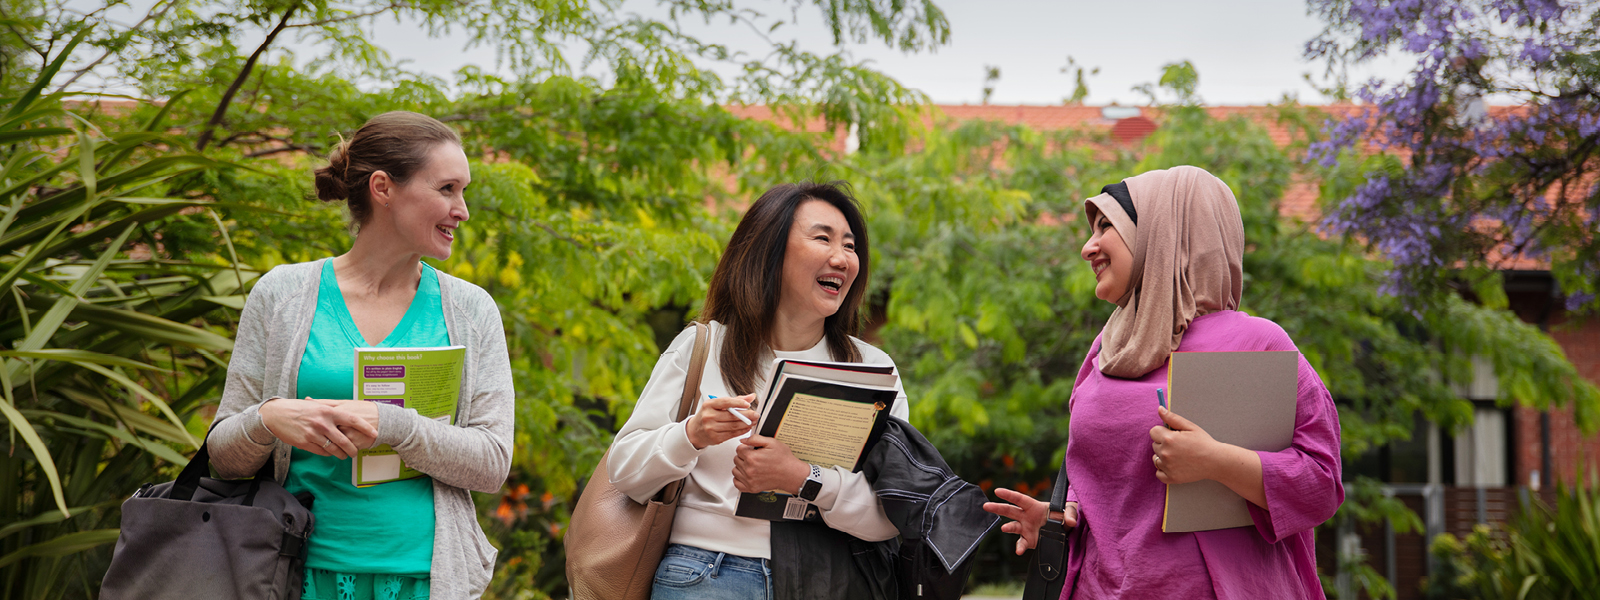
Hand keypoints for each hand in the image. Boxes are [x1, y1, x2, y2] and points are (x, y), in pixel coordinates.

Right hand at [259, 397, 377, 459]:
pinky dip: (327, 453)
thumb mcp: (317, 405)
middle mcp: (322, 423)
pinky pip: (321, 452)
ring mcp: (313, 434)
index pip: (352, 420)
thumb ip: (332, 409)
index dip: (365, 427)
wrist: (277, 415)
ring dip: (340, 454)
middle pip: (344, 440)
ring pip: (333, 449)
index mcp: (328, 411)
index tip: (374, 433)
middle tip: (356, 453)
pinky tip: (329, 452)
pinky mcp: (305, 443)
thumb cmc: (299, 409)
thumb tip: (348, 414)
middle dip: (352, 449)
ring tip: (344, 455)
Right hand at [686, 394, 755, 448]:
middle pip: (731, 416)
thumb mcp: (717, 405)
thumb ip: (735, 400)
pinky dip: (741, 431)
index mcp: (708, 405)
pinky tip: (746, 428)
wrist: (695, 431)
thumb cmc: (707, 415)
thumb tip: (751, 396)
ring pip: (733, 426)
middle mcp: (708, 416)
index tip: (748, 404)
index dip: (738, 403)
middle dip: (746, 415)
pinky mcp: (715, 438)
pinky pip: (732, 434)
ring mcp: (711, 428)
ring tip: (753, 421)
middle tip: (756, 414)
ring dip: (746, 424)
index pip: (725, 402)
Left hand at [732, 435, 808, 493]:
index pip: (738, 449)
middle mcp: (749, 470)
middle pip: (736, 459)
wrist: (791, 474)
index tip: (751, 449)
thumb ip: (755, 438)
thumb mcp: (772, 442)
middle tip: (754, 457)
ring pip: (735, 470)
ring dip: (741, 467)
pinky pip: (737, 483)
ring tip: (751, 465)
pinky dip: (740, 478)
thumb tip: (743, 440)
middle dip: (743, 456)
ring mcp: (749, 480)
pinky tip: (747, 474)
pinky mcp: (751, 488)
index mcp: (752, 457)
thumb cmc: (784, 460)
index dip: (746, 447)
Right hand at [983, 488, 1077, 555]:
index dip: (1008, 494)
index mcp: (1034, 506)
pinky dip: (1019, 547)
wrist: (1064, 529)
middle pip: (1009, 510)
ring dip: (1008, 527)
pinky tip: (1019, 551)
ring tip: (1004, 528)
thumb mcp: (1070, 511)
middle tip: (986, 506)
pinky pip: (1021, 543)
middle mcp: (1026, 516)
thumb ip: (1071, 514)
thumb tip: (1072, 522)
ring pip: (1012, 526)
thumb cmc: (1065, 515)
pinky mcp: (1028, 540)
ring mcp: (1025, 528)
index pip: (1019, 499)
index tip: (997, 491)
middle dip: (997, 507)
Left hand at [1149, 405, 1224, 484]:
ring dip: (1163, 457)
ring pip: (1156, 459)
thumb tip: (1159, 409)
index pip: (1153, 432)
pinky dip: (1164, 470)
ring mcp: (1168, 467)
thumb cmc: (1204, 442)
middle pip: (1154, 445)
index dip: (1162, 432)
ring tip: (1178, 456)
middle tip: (1179, 446)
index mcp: (1169, 439)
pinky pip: (1158, 473)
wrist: (1216, 461)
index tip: (1172, 435)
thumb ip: (1172, 418)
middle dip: (1163, 444)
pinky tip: (1174, 466)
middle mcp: (1166, 453)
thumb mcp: (1190, 427)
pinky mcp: (1171, 478)